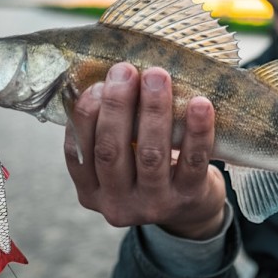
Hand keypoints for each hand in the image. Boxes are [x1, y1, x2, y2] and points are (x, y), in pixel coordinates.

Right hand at [64, 63, 225, 238]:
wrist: (191, 207)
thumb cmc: (147, 168)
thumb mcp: (120, 159)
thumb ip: (108, 130)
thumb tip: (107, 76)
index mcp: (91, 191)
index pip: (77, 153)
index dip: (85, 116)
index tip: (96, 84)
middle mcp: (117, 203)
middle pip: (111, 151)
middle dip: (117, 105)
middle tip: (125, 70)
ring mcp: (153, 205)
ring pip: (150, 155)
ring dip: (153, 110)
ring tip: (157, 76)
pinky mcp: (188, 198)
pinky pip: (193, 162)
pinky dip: (197, 131)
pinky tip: (200, 104)